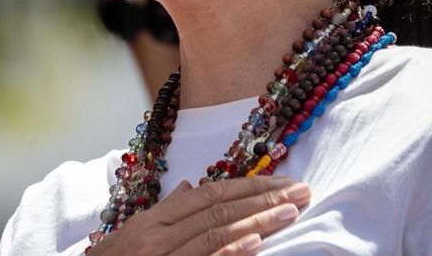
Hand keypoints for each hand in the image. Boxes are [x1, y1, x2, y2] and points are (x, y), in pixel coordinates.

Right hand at [88, 176, 310, 255]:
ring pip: (216, 232)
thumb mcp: (130, 237)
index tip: (282, 182)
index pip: (208, 194)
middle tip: (301, 192)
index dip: (247, 186)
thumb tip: (189, 186)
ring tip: (291, 212)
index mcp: (152, 220)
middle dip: (263, 199)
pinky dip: (230, 251)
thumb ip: (164, 211)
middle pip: (218, 209)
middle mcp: (157, 235)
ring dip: (258, 221)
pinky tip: (255, 243)